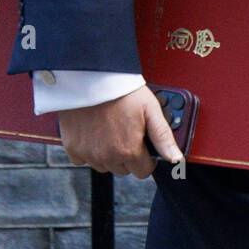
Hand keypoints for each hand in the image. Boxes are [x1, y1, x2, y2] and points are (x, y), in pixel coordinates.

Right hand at [57, 86, 182, 177]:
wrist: (91, 77)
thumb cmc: (122, 91)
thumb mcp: (150, 109)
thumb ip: (163, 137)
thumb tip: (176, 159)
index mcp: (129, 151)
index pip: (143, 171)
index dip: (147, 158)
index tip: (143, 144)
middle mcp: (107, 157)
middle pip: (123, 169)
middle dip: (128, 156)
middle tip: (126, 132)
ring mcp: (89, 154)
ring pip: (104, 166)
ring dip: (109, 154)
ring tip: (110, 130)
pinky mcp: (72, 148)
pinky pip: (83, 159)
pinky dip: (89, 150)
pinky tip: (94, 132)